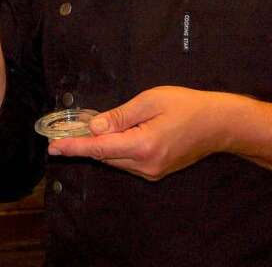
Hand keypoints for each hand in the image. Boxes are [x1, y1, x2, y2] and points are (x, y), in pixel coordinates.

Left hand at [47, 86, 234, 180]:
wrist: (219, 124)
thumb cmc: (187, 106)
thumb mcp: (150, 101)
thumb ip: (120, 116)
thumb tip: (94, 127)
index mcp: (143, 146)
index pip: (99, 148)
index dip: (74, 147)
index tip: (53, 147)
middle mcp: (145, 165)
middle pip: (105, 156)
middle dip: (84, 144)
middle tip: (64, 131)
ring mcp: (152, 171)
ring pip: (115, 159)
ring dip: (101, 146)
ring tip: (90, 128)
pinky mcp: (156, 171)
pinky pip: (127, 161)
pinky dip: (116, 149)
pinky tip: (114, 135)